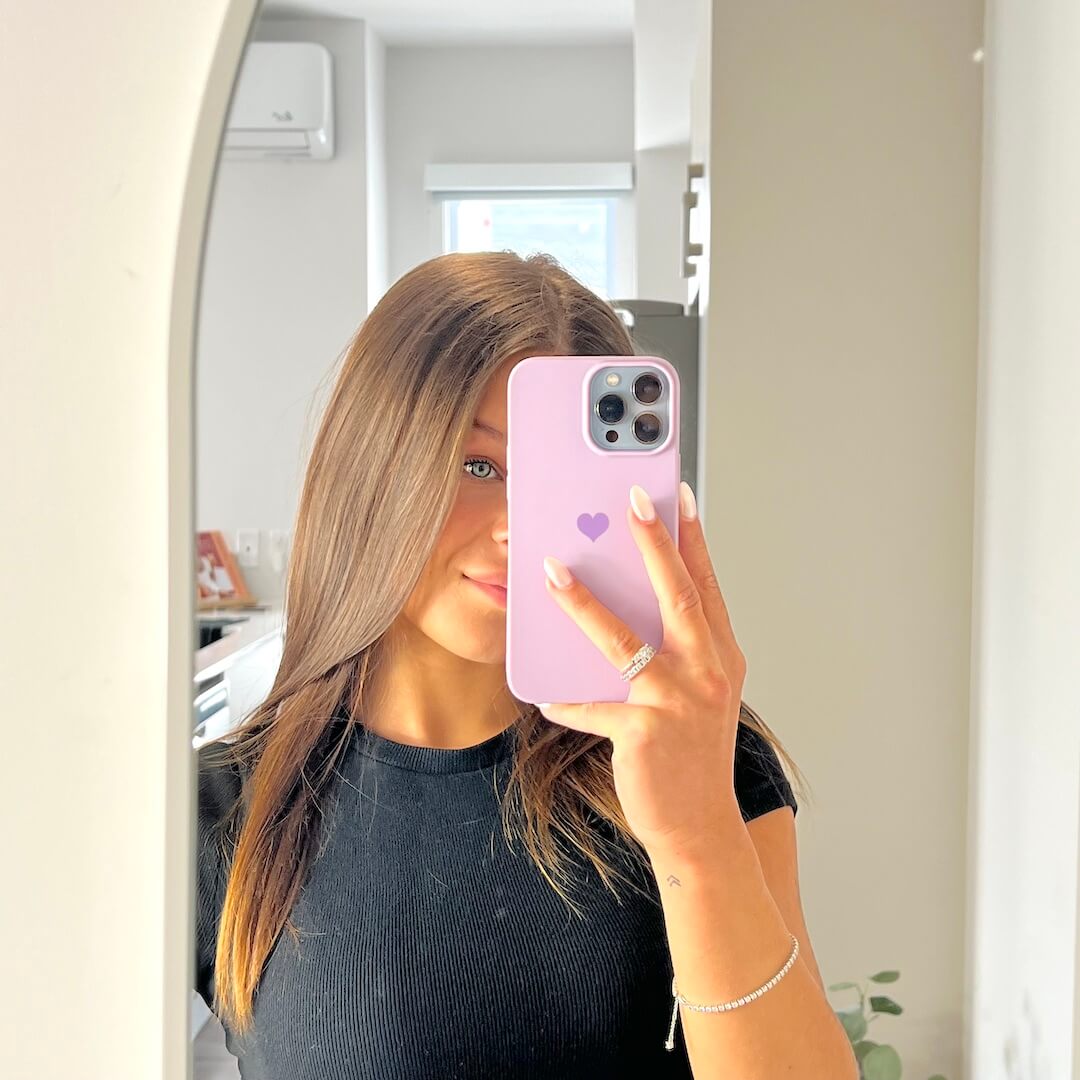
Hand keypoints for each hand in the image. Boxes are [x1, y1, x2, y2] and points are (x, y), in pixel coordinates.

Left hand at [536, 482, 746, 864]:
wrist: (699, 826)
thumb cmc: (692, 754)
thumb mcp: (698, 694)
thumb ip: (674, 650)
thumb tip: (626, 606)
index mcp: (721, 656)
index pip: (705, 584)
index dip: (691, 537)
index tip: (677, 493)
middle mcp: (706, 671)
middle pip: (676, 594)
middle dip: (654, 541)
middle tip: (631, 498)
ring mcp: (676, 701)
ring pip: (623, 639)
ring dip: (584, 602)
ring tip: (552, 570)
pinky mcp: (643, 731)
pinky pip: (592, 706)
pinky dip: (566, 701)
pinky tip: (544, 694)